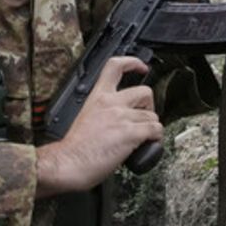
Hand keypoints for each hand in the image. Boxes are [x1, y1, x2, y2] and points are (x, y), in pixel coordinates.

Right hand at [36, 56, 161, 196]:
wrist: (69, 162)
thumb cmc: (74, 147)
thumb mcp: (85, 116)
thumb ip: (103, 111)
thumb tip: (117, 118)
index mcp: (98, 97)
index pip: (115, 66)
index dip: (133, 62)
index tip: (142, 67)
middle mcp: (111, 103)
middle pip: (144, 92)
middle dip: (149, 105)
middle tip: (143, 116)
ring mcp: (122, 117)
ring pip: (152, 116)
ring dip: (151, 127)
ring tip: (141, 137)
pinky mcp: (131, 132)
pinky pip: (156, 130)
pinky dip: (156, 138)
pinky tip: (148, 144)